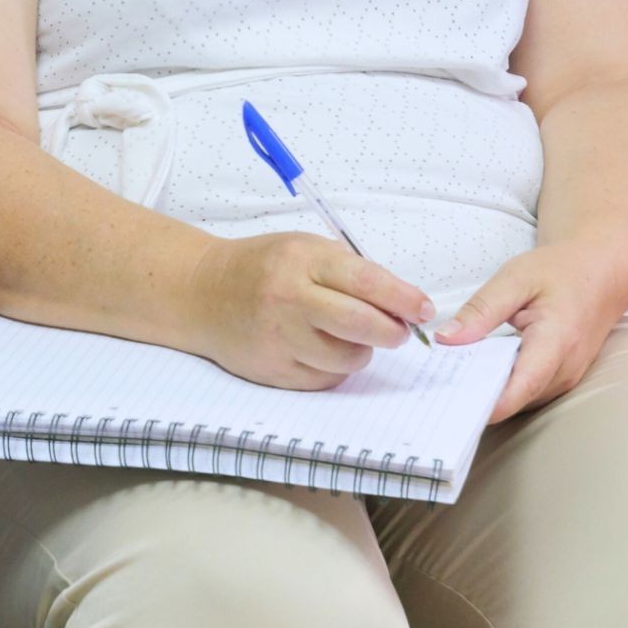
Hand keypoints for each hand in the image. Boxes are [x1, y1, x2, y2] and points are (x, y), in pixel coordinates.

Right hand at [186, 231, 435, 390]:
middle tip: (399, 330)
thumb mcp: (306, 249)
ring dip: (361, 350)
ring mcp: (279, 339)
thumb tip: (401, 305)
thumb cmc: (265, 266)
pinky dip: (334, 367)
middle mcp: (289, 300)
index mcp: (302, 261)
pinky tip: (321, 348)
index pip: (366, 282)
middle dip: (392, 331)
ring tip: (349, 334)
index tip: (424, 309)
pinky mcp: (273, 372)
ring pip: (347, 359)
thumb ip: (350, 272)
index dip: (403, 298)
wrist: (203, 293)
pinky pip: (324, 378)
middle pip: (360, 325)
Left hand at [432, 241, 622, 424]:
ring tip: (449, 377)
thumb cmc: (561, 271)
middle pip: (515, 398)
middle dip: (477, 396)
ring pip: (520, 398)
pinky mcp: (561, 379)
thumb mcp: (515, 278)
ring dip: (488, 391)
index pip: (519, 388)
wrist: (602, 273)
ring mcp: (566, 379)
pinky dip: (502, 384)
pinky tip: (477, 370)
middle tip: (435, 385)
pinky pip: (527, 391)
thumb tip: (446, 339)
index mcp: (556, 343)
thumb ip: (481, 310)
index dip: (484, 403)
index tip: (449, 404)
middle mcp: (565, 370)